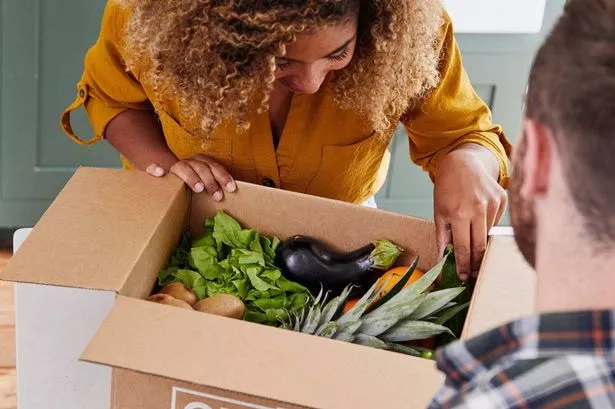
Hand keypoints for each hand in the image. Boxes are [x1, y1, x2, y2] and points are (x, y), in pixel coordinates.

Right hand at [146, 154, 235, 200]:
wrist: (159, 164)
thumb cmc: (187, 179)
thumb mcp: (201, 180)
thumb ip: (212, 185)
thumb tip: (230, 194)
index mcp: (200, 163)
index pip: (214, 167)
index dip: (223, 176)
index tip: (231, 188)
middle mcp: (188, 162)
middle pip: (201, 168)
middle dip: (210, 181)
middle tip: (217, 196)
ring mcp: (172, 166)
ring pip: (182, 167)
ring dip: (191, 177)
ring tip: (198, 187)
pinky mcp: (155, 169)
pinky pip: (153, 167)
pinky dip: (155, 168)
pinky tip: (159, 173)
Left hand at [434, 144, 507, 280]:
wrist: (462, 162)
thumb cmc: (447, 188)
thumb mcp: (439, 211)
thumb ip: (442, 236)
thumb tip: (442, 259)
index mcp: (459, 214)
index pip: (464, 248)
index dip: (465, 265)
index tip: (464, 276)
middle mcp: (478, 209)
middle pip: (481, 246)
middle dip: (476, 262)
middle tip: (472, 271)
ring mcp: (492, 203)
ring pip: (489, 234)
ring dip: (480, 242)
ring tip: (472, 243)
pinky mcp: (502, 199)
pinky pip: (495, 221)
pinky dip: (487, 225)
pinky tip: (479, 218)